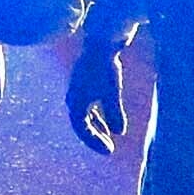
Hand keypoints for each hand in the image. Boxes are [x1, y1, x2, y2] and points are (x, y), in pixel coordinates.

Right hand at [67, 39, 128, 154]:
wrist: (100, 43)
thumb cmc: (105, 68)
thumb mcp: (113, 92)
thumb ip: (115, 113)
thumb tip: (120, 132)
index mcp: (76, 102)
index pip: (82, 129)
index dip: (95, 142)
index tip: (109, 151)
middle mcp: (73, 99)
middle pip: (82, 125)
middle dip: (95, 138)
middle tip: (109, 150)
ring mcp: (78, 93)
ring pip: (85, 117)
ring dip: (97, 129)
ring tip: (108, 140)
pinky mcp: (85, 86)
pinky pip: (89, 109)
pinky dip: (98, 118)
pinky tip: (109, 124)